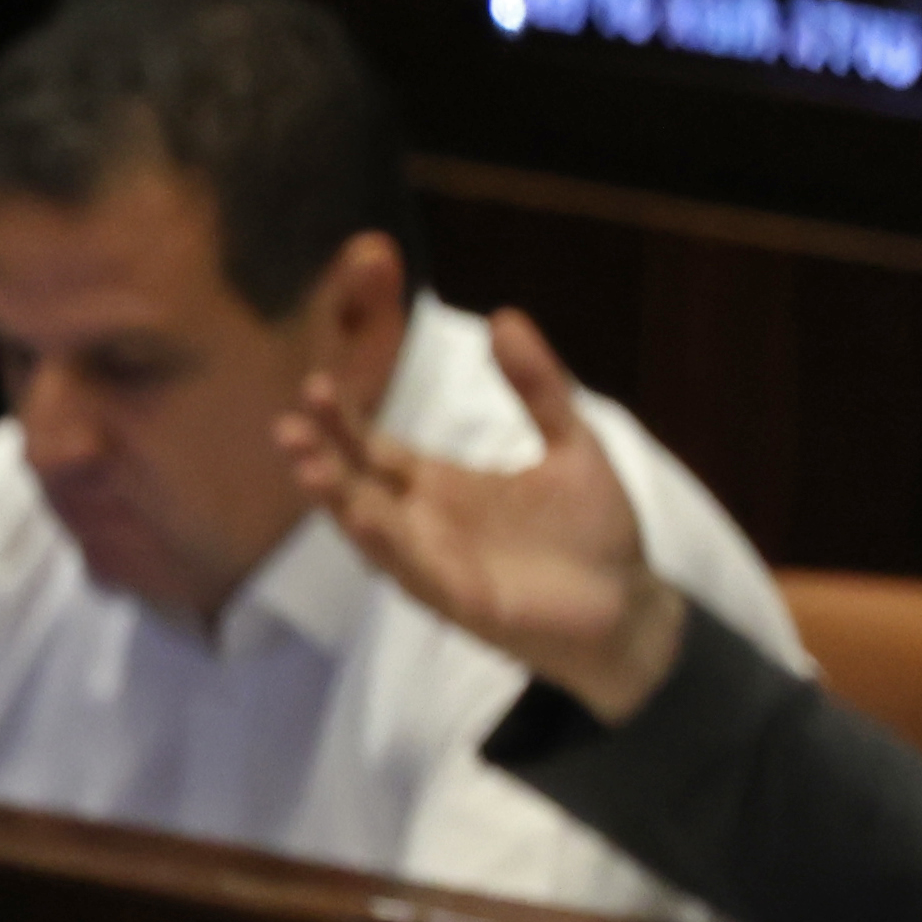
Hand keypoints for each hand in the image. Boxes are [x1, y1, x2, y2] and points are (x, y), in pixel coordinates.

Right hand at [273, 306, 685, 723]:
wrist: (634, 604)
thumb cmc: (595, 529)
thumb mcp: (571, 441)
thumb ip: (537, 385)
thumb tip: (502, 316)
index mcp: (441, 485)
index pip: (374, 449)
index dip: (344, 421)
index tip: (316, 384)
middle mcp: (424, 523)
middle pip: (357, 485)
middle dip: (322, 456)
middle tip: (288, 423)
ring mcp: (435, 563)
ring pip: (371, 530)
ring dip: (338, 501)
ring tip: (306, 466)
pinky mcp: (459, 600)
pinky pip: (414, 570)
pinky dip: (388, 544)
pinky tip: (364, 516)